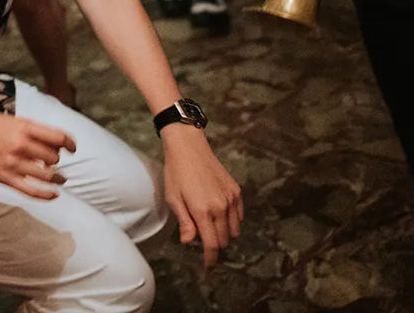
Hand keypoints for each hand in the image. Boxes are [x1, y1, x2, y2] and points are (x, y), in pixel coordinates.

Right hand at [0, 111, 75, 199]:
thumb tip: (58, 146)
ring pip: (47, 175)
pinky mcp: (6, 178)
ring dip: (58, 177)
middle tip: (53, 160)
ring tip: (60, 178)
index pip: (58, 137)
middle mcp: (20, 145)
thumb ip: (35, 132)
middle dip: (56, 159)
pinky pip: (32, 191)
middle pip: (54, 157)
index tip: (72, 148)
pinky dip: (47, 195)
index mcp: (24, 127)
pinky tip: (54, 194)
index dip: (70, 144)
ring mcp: (13, 163)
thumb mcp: (14, 121)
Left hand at [161, 124, 242, 266]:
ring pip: (234, 230)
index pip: (212, 245)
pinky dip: (232, 221)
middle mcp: (221, 207)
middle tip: (203, 241)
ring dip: (224, 234)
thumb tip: (190, 242)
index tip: (208, 267)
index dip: (211, 259)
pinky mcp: (236, 191)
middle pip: (224, 240)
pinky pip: (239, 216)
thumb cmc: (176, 172)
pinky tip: (219, 215)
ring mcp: (231, 199)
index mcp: (203, 211)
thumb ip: (185, 222)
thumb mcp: (173, 198)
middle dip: (215, 245)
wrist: (188, 147)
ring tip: (210, 227)